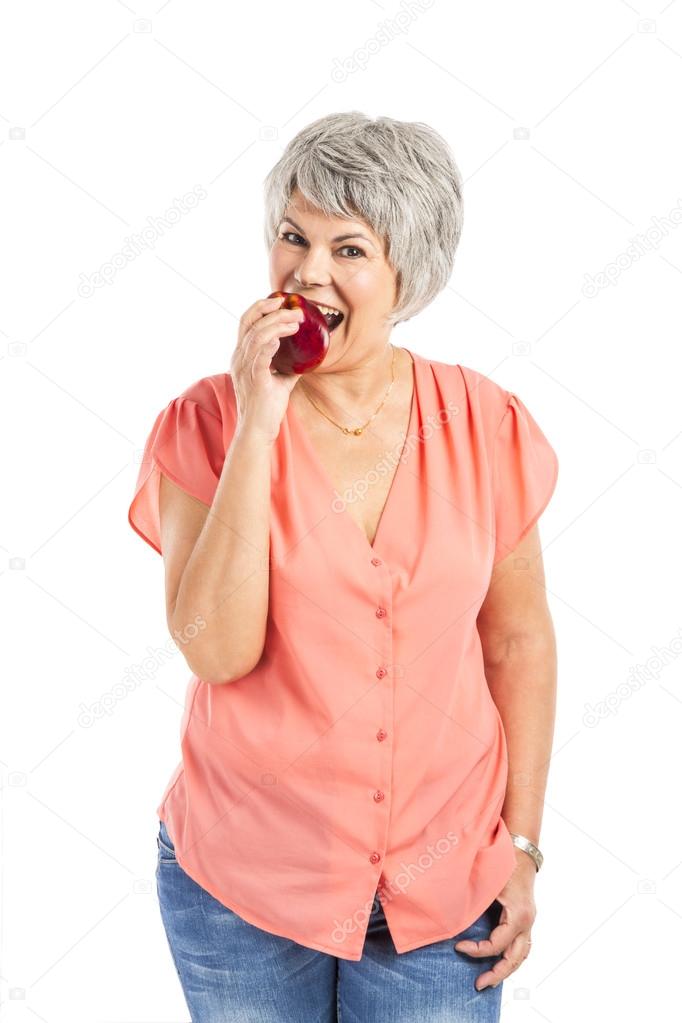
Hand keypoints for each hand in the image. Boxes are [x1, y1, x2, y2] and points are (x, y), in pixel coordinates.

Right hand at [230, 295, 304, 442]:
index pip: (246, 323)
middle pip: (249, 322)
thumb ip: (289, 366)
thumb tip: (307, 357)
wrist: (259, 431)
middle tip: (293, 307)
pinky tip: (283, 335)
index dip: (261, 308)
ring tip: (296, 320)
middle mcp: (239, 359)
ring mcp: (244, 368)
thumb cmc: (267, 408)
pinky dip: (271, 342)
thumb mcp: (280, 381)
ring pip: (257, 335)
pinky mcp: (254, 379)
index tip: (279, 300)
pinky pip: (260, 355)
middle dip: (270, 309)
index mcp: (242, 356)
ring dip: (278, 324)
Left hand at [454, 849, 536, 990]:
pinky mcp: (526, 919)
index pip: (497, 945)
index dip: (476, 950)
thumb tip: (451, 916)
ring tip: (489, 980)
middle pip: (515, 958)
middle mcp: (527, 922)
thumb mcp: (488, 882)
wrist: (521, 850)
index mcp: (517, 915)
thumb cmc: (503, 863)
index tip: (458, 946)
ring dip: (507, 970)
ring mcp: (529, 921)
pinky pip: (523, 946)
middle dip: (497, 973)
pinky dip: (513, 958)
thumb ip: (473, 901)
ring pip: (522, 955)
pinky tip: (501, 964)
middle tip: (478, 984)